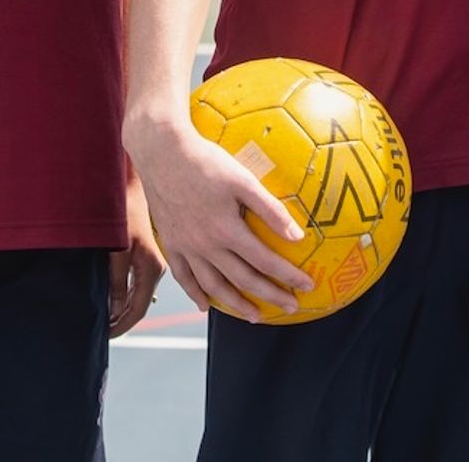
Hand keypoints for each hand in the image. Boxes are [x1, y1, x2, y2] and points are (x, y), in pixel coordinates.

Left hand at [109, 182, 168, 336]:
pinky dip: (124, 295)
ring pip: (138, 294)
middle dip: (121, 321)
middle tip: (102, 332)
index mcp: (152, 268)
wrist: (127, 183)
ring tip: (103, 319)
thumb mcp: (117, 249)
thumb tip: (115, 309)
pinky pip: (136, 283)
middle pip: (140, 305)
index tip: (105, 335)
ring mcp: (152, 261)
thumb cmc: (122, 212)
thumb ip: (117, 280)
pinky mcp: (145, 254)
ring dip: (121, 308)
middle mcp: (156, 267)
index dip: (121, 325)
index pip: (138, 309)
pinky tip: (112, 299)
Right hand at [124, 116, 312, 321]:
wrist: (162, 152)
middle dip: (270, 296)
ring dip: (236, 304)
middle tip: (290, 307)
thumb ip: (270, 209)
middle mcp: (206, 245)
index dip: (288, 276)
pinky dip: (195, 294)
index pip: (265, 261)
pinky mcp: (171, 243)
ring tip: (254, 316)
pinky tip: (205, 306)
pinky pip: (183, 276)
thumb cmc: (205, 161)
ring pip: (213, 286)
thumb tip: (297, 235)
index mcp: (227, 230)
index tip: (307, 286)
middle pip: (243, 279)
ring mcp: (186, 247)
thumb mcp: (242, 179)